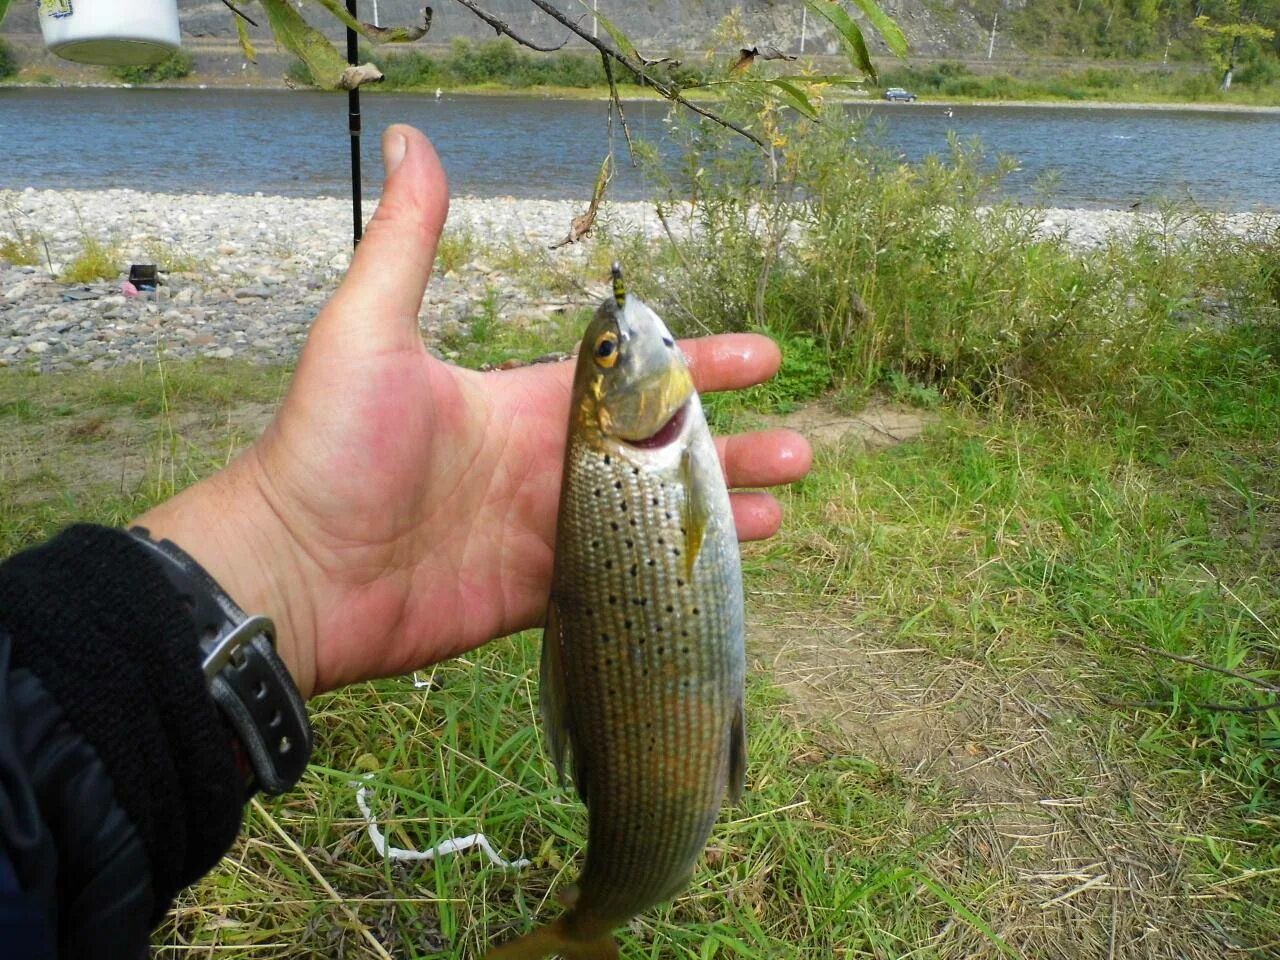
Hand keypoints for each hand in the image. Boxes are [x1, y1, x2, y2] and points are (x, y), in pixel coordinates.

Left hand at [135, 125, 811, 697]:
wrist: (296, 571)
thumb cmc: (328, 448)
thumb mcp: (369, 331)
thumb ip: (409, 242)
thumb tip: (419, 140)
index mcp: (525, 402)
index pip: (633, 380)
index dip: (700, 367)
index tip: (762, 357)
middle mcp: (549, 465)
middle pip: (662, 452)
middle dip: (732, 447)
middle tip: (801, 448)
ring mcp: (550, 533)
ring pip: (656, 520)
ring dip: (719, 513)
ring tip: (783, 510)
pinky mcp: (542, 593)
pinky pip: (625, 582)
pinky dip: (675, 576)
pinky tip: (726, 572)